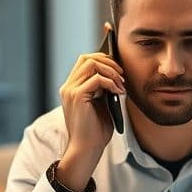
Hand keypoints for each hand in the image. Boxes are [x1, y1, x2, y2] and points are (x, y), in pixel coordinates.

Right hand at [56, 44, 124, 191]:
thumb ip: (104, 87)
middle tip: (122, 76)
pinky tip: (119, 92)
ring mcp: (70, 90)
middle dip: (109, 62)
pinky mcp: (76, 96)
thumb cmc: (96, 130)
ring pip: (92, 64)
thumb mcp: (102, 103)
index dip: (101, 52)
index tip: (113, 43)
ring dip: (111, 72)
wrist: (87, 149)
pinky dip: (110, 82)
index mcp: (73, 86)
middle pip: (88, 58)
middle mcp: (68, 86)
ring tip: (121, 85)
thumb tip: (116, 72)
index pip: (85, 60)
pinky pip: (96, 78)